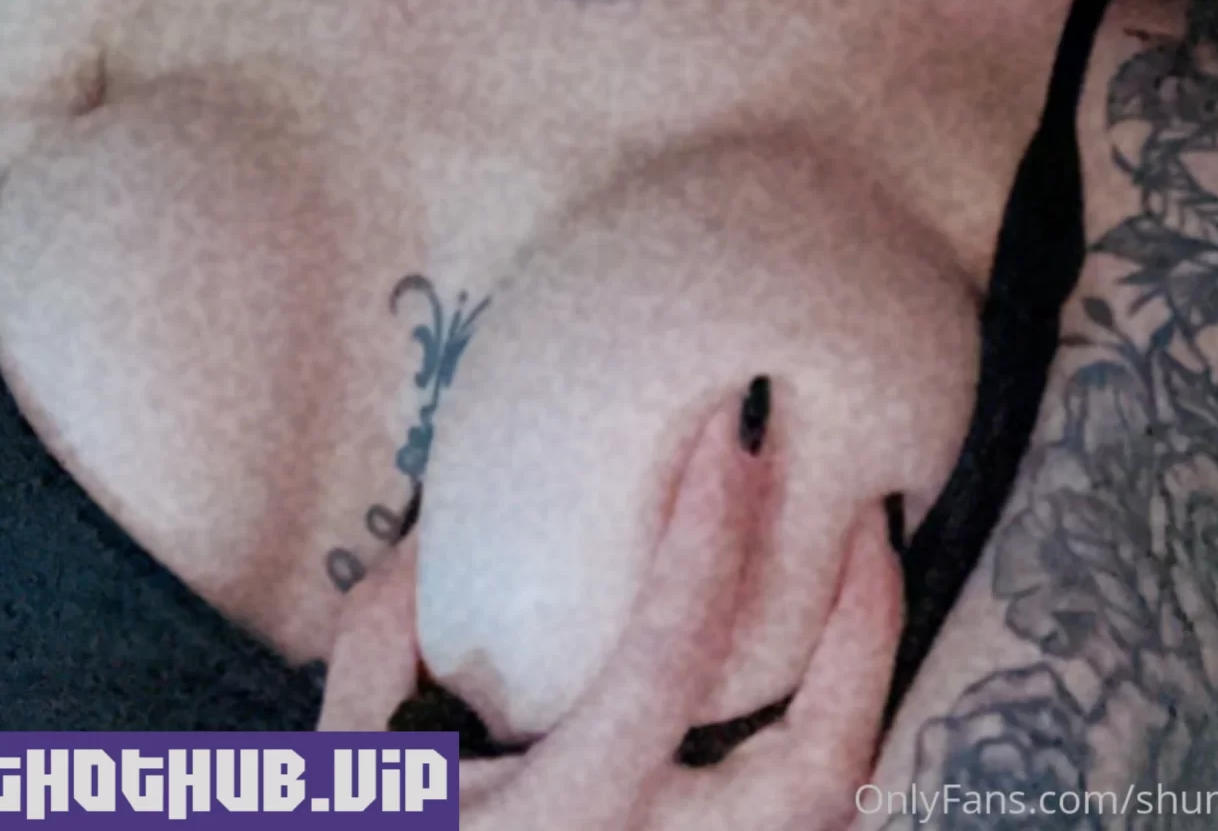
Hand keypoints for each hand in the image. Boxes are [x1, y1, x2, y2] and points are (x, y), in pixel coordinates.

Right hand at [318, 393, 902, 830]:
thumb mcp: (347, 756)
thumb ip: (385, 635)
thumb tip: (444, 520)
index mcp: (565, 818)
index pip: (670, 660)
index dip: (711, 535)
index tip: (735, 426)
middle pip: (818, 773)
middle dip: (864, 637)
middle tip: (869, 512)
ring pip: (835, 807)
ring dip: (866, 687)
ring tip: (869, 572)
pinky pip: (802, 821)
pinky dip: (831, 734)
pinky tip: (822, 656)